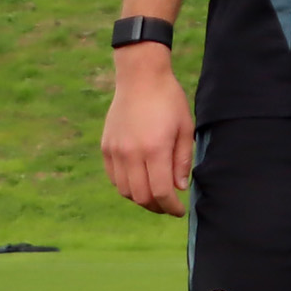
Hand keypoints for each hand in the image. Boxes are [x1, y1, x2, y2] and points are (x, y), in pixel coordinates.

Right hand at [101, 47, 195, 215]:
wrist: (140, 78)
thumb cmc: (168, 101)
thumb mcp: (185, 128)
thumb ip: (182, 160)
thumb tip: (179, 188)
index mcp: (155, 149)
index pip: (161, 191)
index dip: (171, 207)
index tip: (179, 211)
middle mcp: (131, 153)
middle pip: (140, 196)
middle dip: (156, 207)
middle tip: (168, 207)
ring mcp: (115, 151)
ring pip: (124, 190)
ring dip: (140, 198)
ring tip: (155, 195)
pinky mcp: (106, 147)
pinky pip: (114, 177)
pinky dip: (126, 186)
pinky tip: (140, 182)